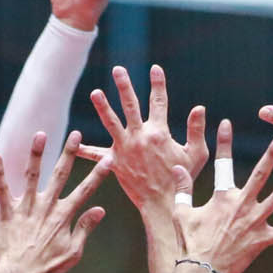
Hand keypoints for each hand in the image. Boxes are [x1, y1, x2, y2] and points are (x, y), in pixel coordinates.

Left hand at [0, 131, 110, 272]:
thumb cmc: (49, 268)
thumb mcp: (73, 252)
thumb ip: (85, 228)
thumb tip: (100, 210)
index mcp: (63, 216)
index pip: (85, 190)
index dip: (98, 174)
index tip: (109, 159)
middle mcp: (46, 207)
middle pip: (60, 175)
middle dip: (69, 153)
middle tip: (76, 134)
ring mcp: (26, 208)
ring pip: (31, 176)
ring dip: (36, 154)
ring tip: (41, 134)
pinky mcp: (7, 213)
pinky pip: (2, 190)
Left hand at [86, 64, 207, 215]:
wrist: (163, 204)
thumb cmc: (183, 179)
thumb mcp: (197, 154)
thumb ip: (197, 130)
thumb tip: (199, 107)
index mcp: (159, 132)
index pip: (159, 101)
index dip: (158, 84)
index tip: (155, 69)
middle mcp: (140, 137)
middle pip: (130, 105)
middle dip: (124, 86)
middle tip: (118, 70)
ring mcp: (125, 149)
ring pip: (111, 123)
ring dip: (103, 107)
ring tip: (95, 93)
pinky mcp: (115, 162)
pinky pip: (96, 155)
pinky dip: (85, 150)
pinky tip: (73, 143)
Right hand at [172, 133, 272, 272]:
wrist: (202, 270)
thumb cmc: (191, 242)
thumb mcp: (182, 213)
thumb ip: (183, 189)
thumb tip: (177, 167)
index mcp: (223, 197)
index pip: (222, 164)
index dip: (223, 142)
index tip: (227, 124)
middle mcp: (243, 205)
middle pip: (261, 173)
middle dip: (272, 153)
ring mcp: (255, 222)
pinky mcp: (262, 240)